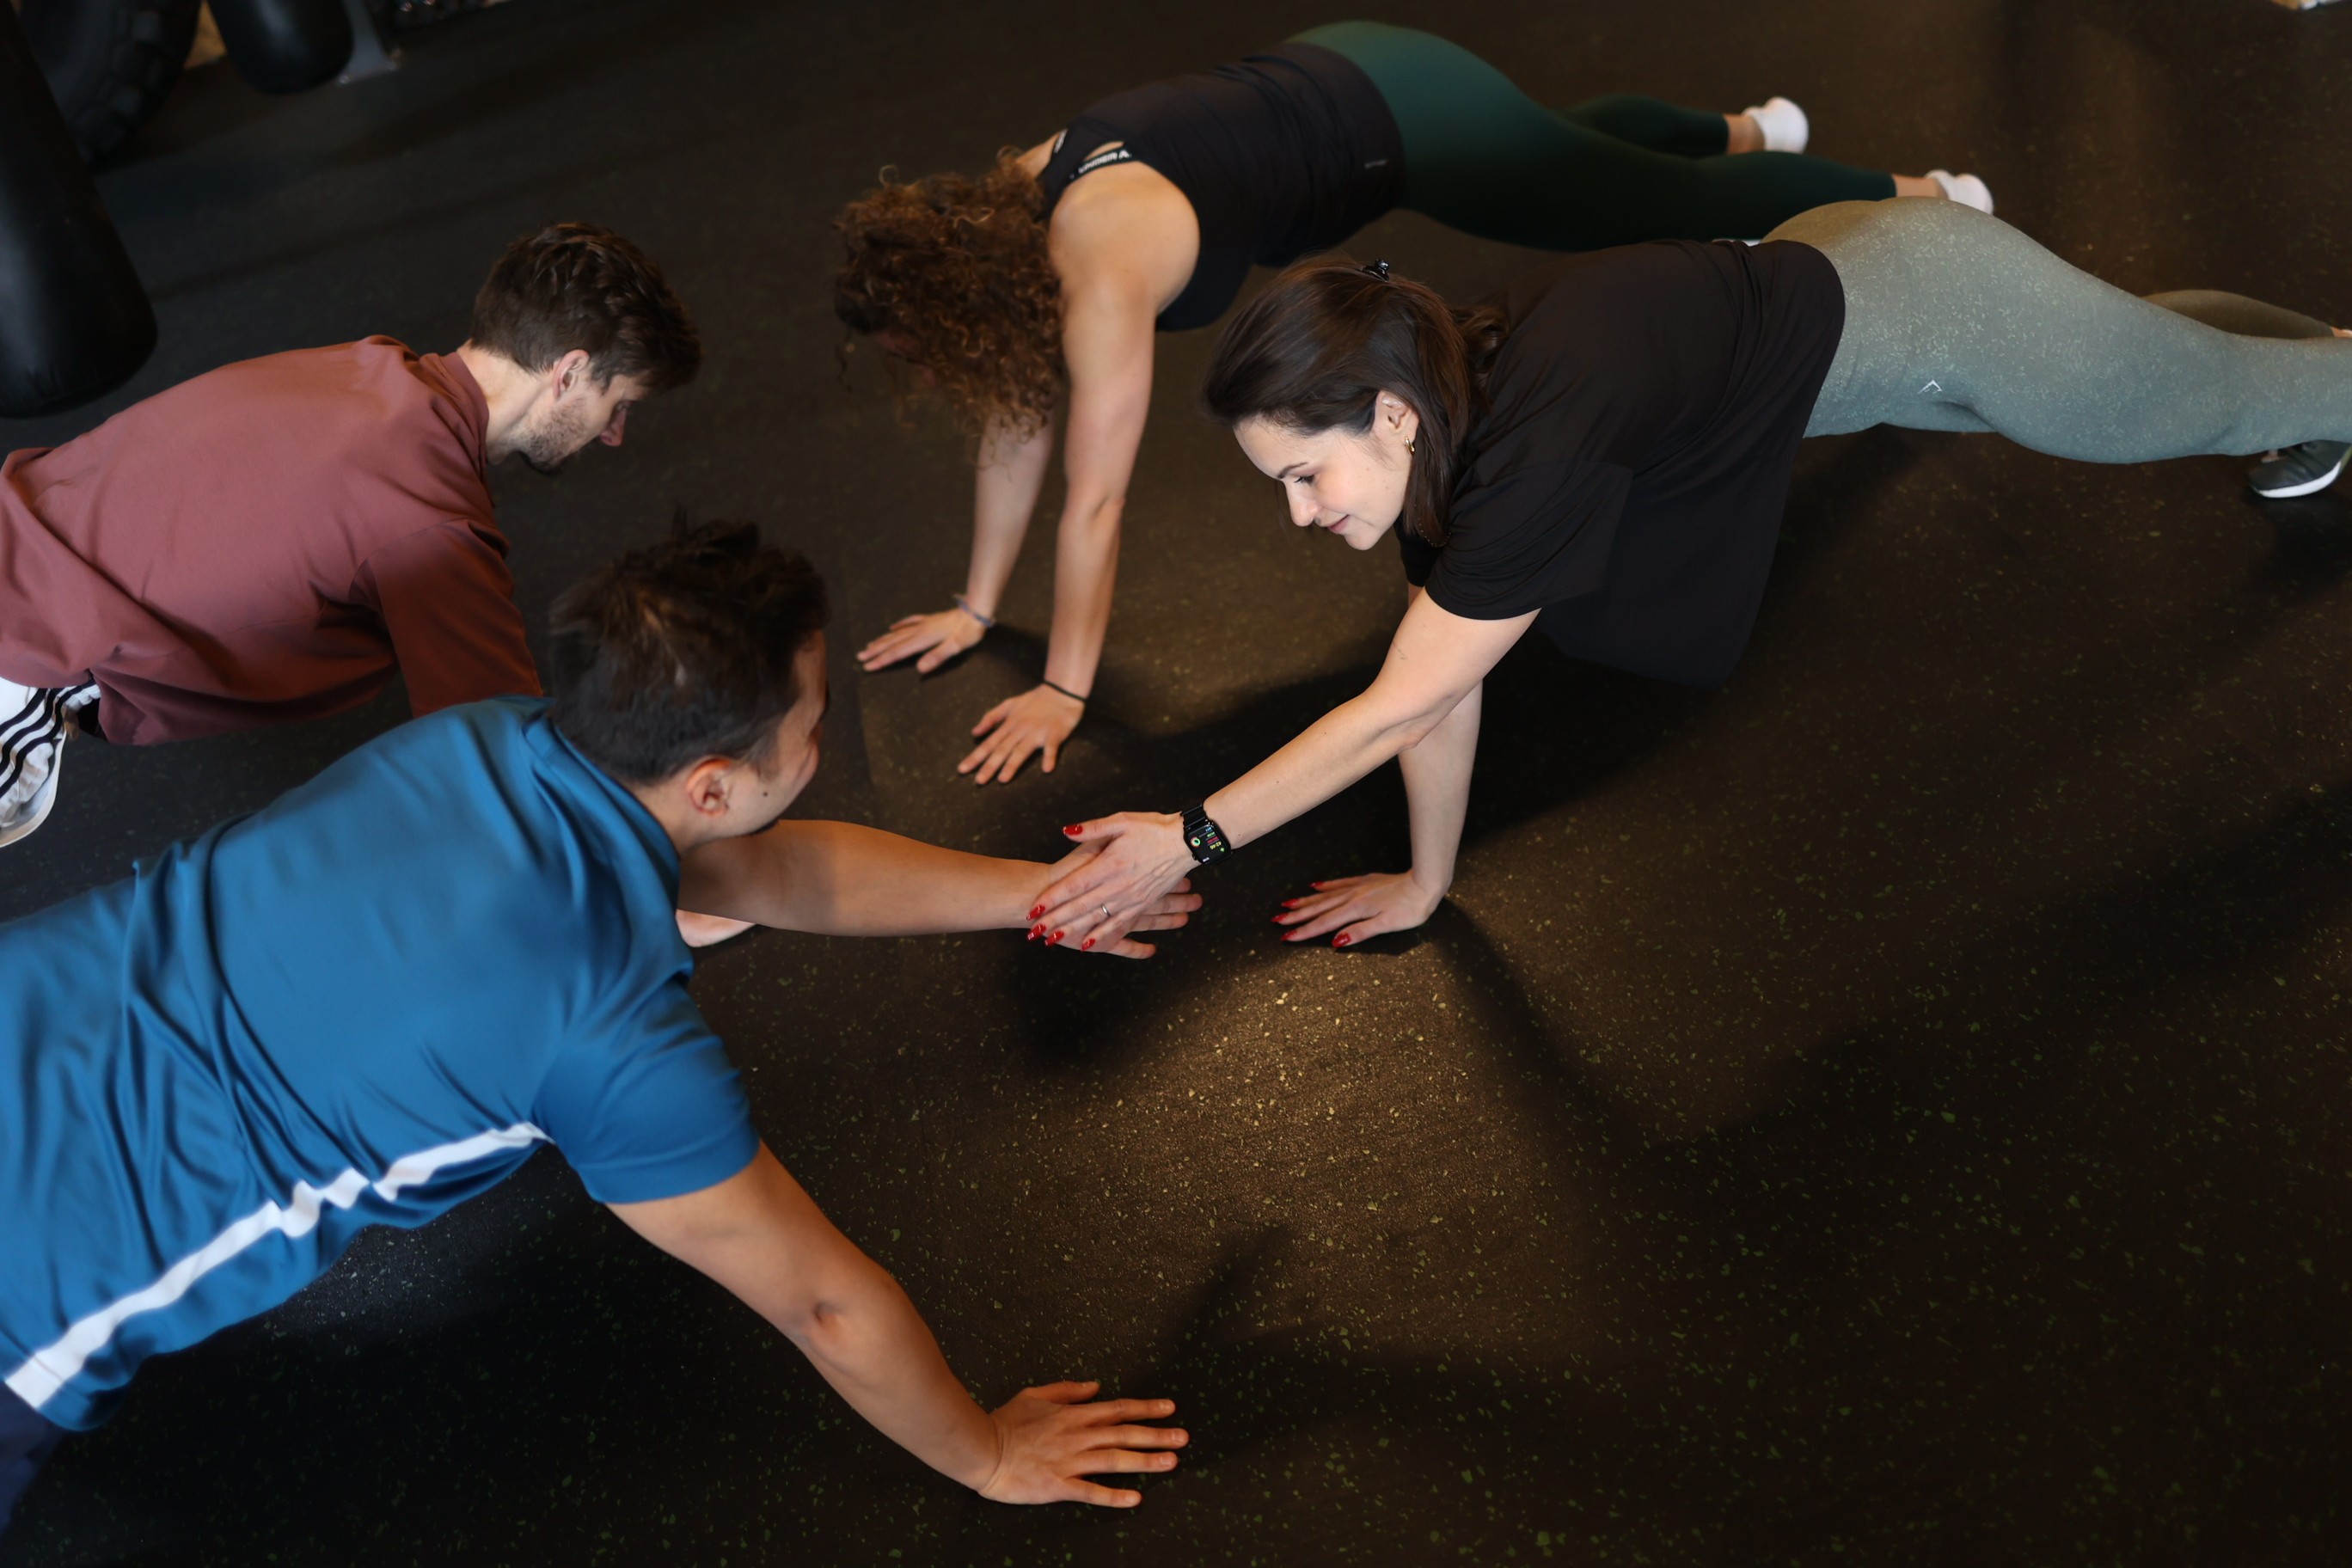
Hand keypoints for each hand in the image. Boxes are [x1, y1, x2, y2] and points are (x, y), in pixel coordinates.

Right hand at [858, 606, 986, 674]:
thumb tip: (919, 669)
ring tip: (869, 645)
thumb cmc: (969, 630)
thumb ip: (938, 656)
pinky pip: (909, 622)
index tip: (867, 666)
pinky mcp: (930, 619)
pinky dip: (898, 626)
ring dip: (882, 640)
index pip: (897, 652)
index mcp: (923, 639)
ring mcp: (924, 624)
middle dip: (876, 651)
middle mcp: (919, 630)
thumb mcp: (957, 646)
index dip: (881, 660)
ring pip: (898, 633)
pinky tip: (892, 627)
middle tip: (860, 657)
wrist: (976, 610)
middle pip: (893, 643)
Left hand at [959, 684, 1082, 784]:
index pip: (989, 743)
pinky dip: (1050, 757)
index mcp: (1009, 724)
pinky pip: (1052, 746)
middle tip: (978, 781)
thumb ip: (991, 717)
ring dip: (1012, 764)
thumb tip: (974, 732)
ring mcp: (1038, 731)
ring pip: (1022, 749)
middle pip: (1002, 749)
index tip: (962, 769)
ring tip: (1003, 779)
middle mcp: (1020, 729)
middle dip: (989, 765)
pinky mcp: (1055, 732)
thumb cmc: (1035, 701)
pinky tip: (1047, 769)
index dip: (975, 756)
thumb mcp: (1009, 704)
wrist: (1061, 692)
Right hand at [976, 1381, 1186, 1506]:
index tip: (1169, 1408)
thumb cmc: (1005, 1422)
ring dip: (1144, 1460)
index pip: (1117, 1409)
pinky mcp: (1059, 1485)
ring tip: (1170, 1462)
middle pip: (1124, 1433)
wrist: (981, 1448)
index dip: (1145, 1408)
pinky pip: (1091, 1491)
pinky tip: (1135, 1498)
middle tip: (1183, 1437)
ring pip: (1114, 1459)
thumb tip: (1095, 1387)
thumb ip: (1067, 1390)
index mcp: (1073, 1415)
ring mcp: (1069, 1461)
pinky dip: (1113, 1495)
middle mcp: (1077, 1436)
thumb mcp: (1036, 1395)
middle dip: (1156, 1434)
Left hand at [1032, 813, 1196, 949]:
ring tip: (1052, 940)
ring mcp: (1130, 898)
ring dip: (1073, 930)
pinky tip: (1088, 945)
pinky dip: (1101, 936)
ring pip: (1096, 919)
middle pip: (1080, 907)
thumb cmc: (1153, 828)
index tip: (1034, 908)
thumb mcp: (1121, 820)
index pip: (1074, 885)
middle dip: (1055, 920)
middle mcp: (1117, 885)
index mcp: (1109, 863)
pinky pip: (1118, 925)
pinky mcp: (1141, 904)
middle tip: (1034, 932)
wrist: (1185, 843)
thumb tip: (1066, 832)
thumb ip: (1092, 829)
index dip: (1053, 898)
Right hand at [1272, 870, 1442, 947]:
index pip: (1325, 923)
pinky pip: (1338, 883)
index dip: (1304, 931)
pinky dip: (1325, 886)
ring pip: (1325, 895)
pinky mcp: (1365, 881)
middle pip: (1319, 908)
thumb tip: (1335, 942)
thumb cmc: (1411, 908)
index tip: (1286, 937)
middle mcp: (1352, 897)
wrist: (1425, 883)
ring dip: (1305, 901)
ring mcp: (1358, 887)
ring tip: (1287, 904)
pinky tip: (1315, 886)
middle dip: (1297, 915)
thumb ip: (1360, 932)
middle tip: (1276, 920)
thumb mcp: (1387, 925)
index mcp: (1356, 909)